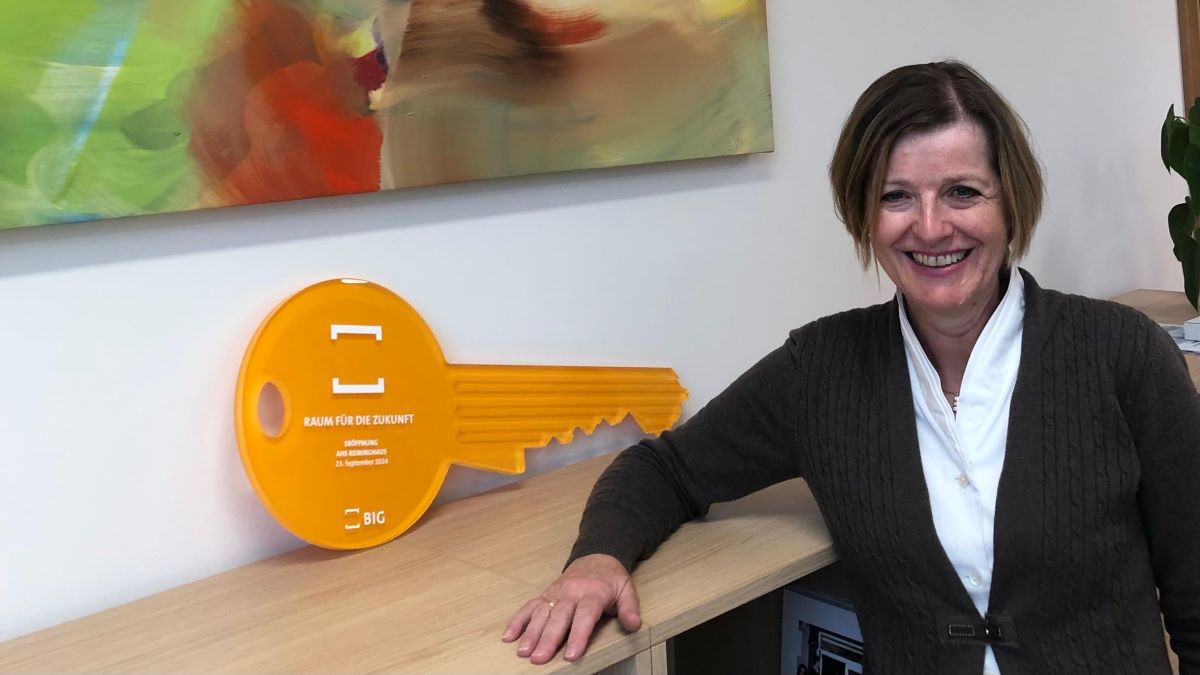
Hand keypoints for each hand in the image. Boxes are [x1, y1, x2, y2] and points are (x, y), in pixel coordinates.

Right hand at [501, 553, 641, 664]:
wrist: (596, 557)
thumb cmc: (611, 580)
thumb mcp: (627, 590)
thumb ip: (630, 608)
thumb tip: (634, 625)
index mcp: (593, 593)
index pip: (585, 615)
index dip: (578, 635)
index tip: (571, 655)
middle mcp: (571, 592)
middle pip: (559, 616)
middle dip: (548, 638)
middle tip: (539, 658)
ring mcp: (555, 593)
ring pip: (541, 613)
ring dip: (530, 633)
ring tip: (523, 652)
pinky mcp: (545, 595)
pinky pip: (529, 606)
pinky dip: (517, 620)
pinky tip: (508, 636)